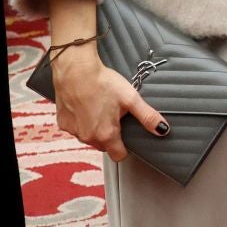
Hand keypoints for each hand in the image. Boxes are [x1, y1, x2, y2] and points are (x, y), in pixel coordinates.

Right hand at [51, 44, 168, 161]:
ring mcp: (74, 132)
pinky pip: (76, 129)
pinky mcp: (63, 124)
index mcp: (106, 135)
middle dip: (111, 134)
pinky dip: (82, 121)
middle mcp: (88, 138)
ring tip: (100, 107)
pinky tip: (86, 105)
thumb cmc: (103, 82)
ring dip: (96, 128)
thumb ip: (147, 116)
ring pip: (90, 137)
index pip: (119, 156)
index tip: (127, 135)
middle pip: (104, 146)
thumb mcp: (130, 98)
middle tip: (115, 114)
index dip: (125, 147)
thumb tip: (163, 130)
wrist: (75, 70)